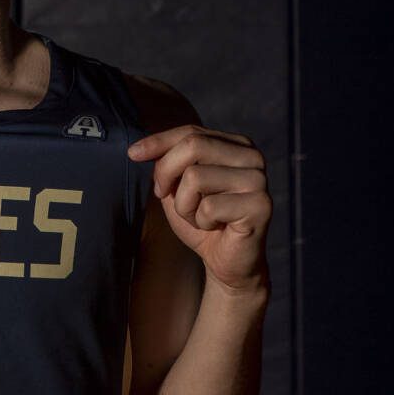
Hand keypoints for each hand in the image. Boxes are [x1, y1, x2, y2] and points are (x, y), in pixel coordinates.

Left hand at [127, 124, 270, 292]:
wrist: (227, 262)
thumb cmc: (202, 221)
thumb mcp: (177, 187)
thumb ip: (167, 163)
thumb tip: (140, 148)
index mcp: (235, 145)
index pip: (191, 132)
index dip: (158, 142)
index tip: (132, 154)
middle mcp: (252, 157)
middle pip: (193, 146)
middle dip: (166, 173)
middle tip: (164, 196)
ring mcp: (259, 179)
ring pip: (195, 177)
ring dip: (184, 205)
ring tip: (200, 217)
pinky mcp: (261, 205)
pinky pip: (209, 207)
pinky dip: (200, 222)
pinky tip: (215, 228)